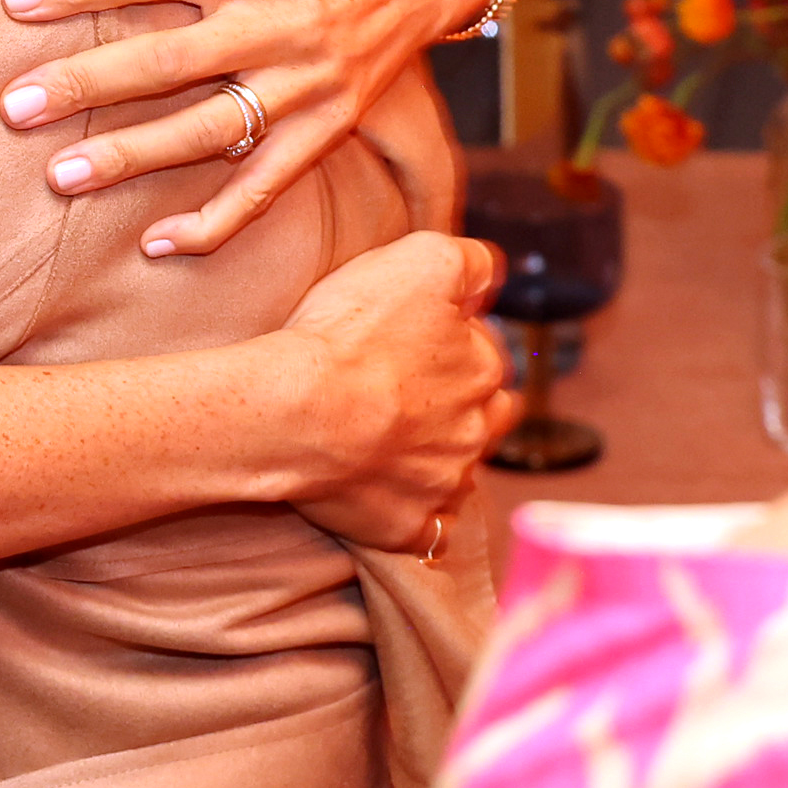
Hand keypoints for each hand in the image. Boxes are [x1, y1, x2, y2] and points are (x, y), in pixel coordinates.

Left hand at [0, 0, 501, 256]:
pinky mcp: (330, 125)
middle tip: (13, 105)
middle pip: (171, 60)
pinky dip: (219, 221)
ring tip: (60, 175)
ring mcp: (309, 82)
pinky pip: (270, 183)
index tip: (15, 0)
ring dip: (133, 157)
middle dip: (87, 84)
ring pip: (210, 130)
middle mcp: (284, 23)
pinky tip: (159, 245)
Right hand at [266, 228, 516, 549]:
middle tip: (405, 394)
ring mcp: (444, 485)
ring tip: (386, 442)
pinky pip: (425, 527)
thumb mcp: (422, 259)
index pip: (487, 353)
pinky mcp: (408, 527)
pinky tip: (382, 493)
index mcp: (483, 370)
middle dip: (456, 407)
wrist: (296, 412)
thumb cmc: (352, 333)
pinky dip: (411, 512)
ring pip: (455, 472)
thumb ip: (471, 263)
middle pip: (483, 419)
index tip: (411, 339)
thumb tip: (491, 275)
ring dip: (432, 459)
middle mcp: (476, 433)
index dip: (452, 342)